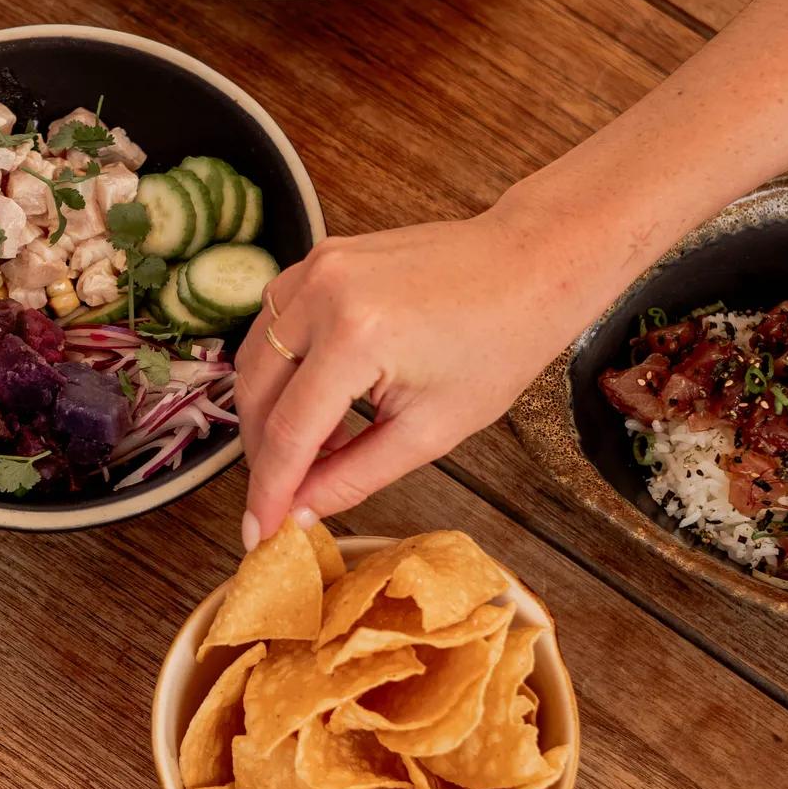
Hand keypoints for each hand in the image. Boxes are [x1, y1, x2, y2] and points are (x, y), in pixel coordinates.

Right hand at [235, 200, 589, 546]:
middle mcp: (324, 292)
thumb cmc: (498, 345)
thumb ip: (354, 475)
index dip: (269, 490)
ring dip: (269, 409)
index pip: (288, 432)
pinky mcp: (321, 256)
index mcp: (356, 337)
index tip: (259, 531)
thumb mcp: (431, 430)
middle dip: (264, 453)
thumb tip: (301, 511)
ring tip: (315, 447)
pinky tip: (318, 397)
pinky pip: (275, 321)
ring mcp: (317, 266)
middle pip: (257, 392)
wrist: (532, 268)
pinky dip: (283, 366)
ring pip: (255, 355)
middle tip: (283, 496)